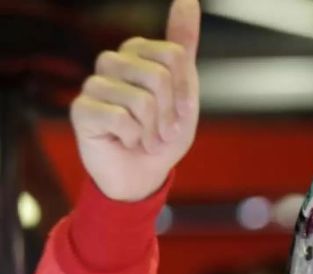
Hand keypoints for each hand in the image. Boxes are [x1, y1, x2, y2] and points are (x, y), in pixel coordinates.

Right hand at [71, 0, 200, 201]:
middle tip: (162, 131)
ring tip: (144, 138)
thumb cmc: (163, 134)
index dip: (185, 90)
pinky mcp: (81, 108)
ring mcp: (94, 83)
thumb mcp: (185, 91)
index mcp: (139, 52)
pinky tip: (124, 141)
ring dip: (152, 129)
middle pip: (159, 76)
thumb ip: (183, 45)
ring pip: (141, 99)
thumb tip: (188, 0)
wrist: (144, 174)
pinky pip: (120, 118)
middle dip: (170, 113)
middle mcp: (113, 61)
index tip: (182, 111)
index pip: (174, 54)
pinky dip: (133, 137)